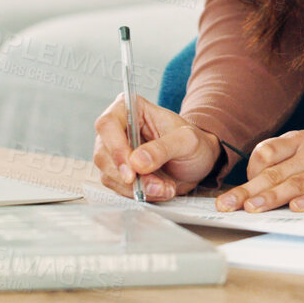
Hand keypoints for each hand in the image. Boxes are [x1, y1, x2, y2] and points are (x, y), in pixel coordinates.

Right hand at [92, 93, 222, 200]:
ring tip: (165, 187)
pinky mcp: (119, 173)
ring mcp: (115, 153)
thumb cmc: (194, 143)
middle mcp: (117, 130)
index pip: (108, 124)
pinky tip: (160, 190)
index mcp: (129, 109)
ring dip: (138, 188)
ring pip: (110, 175)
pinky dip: (140, 194)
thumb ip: (163, 148)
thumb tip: (137, 161)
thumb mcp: (187, 141)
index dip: (115, 148)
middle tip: (156, 185)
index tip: (132, 171)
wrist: (199, 162)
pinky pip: (119, 189)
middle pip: (104, 154)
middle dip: (130, 176)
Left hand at [215, 123, 303, 212]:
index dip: (249, 172)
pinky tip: (297, 209)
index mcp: (300, 140)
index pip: (267, 153)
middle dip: (249, 190)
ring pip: (298, 183)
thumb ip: (284, 159)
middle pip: (276, 172)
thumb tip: (252, 183)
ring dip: (273, 197)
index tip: (233, 192)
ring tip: (253, 208)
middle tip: (227, 205)